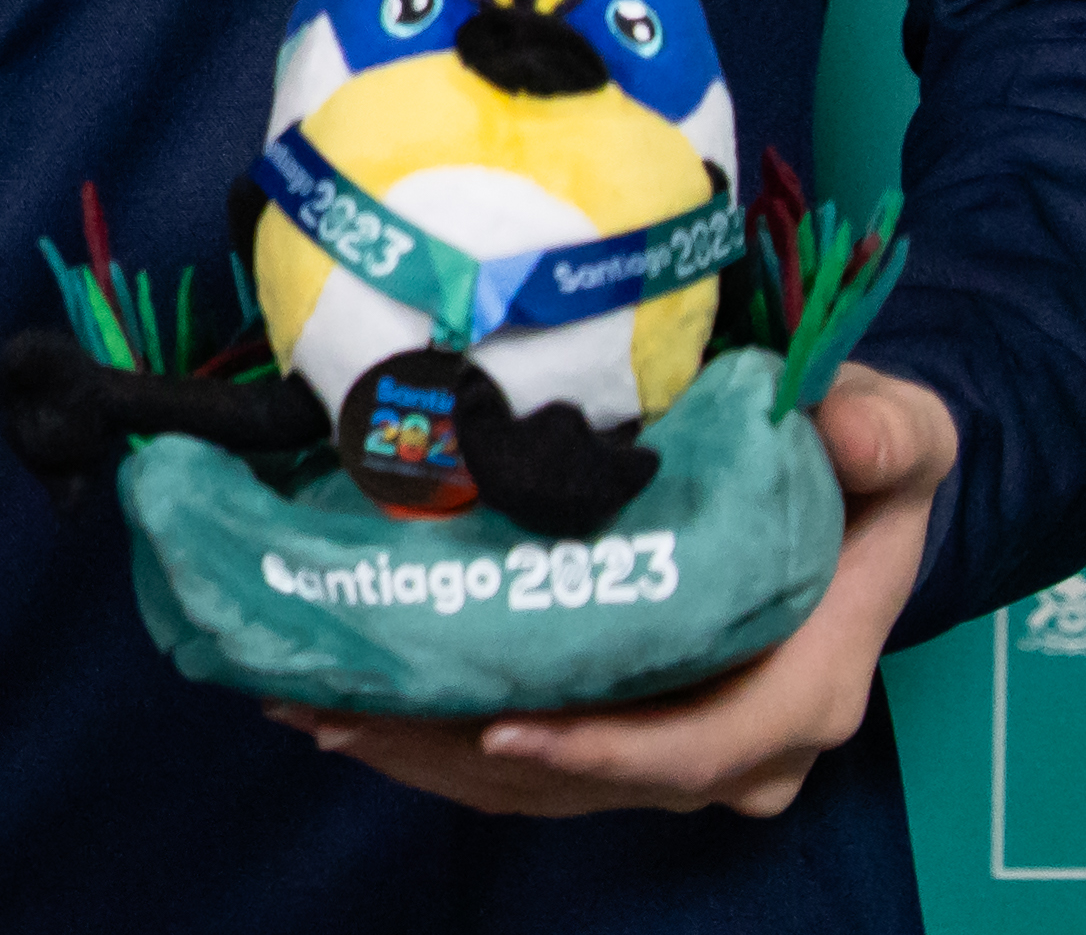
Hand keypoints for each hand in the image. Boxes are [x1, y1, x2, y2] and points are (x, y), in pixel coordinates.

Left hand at [275, 364, 957, 819]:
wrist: (849, 487)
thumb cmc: (862, 463)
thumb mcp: (897, 432)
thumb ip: (884, 431)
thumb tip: (843, 423)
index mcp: (804, 683)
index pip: (696, 746)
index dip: (602, 750)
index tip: (504, 727)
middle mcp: (740, 740)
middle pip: (589, 779)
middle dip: (458, 756)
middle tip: (338, 710)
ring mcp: (675, 744)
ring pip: (539, 783)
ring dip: (424, 754)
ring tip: (308, 707)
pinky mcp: (623, 727)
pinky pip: (525, 760)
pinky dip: (435, 740)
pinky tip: (341, 700)